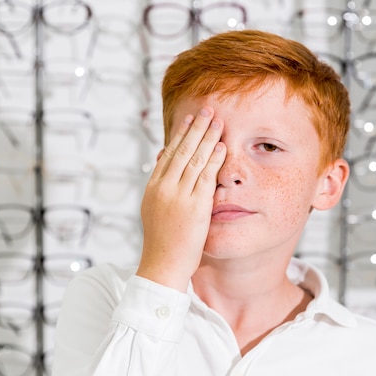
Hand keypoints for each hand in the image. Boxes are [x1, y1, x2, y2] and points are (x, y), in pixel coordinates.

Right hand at [136, 107, 225, 290]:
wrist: (162, 265)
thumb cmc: (162, 241)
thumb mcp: (154, 208)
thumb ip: (161, 184)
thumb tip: (163, 156)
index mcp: (153, 187)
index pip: (168, 153)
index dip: (180, 134)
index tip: (190, 118)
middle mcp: (164, 188)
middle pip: (182, 150)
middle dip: (196, 128)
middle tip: (207, 109)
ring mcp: (179, 196)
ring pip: (194, 159)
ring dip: (207, 137)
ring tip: (218, 121)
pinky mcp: (195, 206)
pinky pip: (206, 177)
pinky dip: (214, 159)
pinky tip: (221, 146)